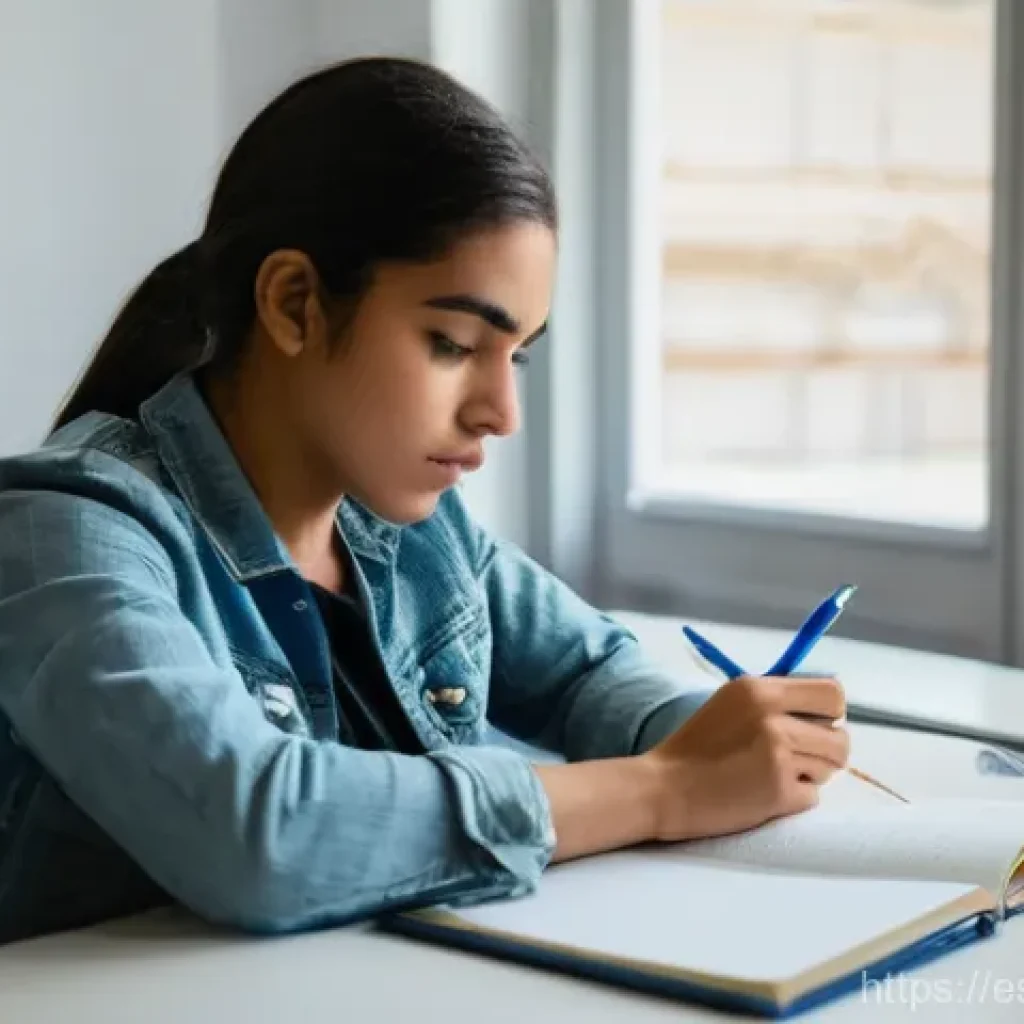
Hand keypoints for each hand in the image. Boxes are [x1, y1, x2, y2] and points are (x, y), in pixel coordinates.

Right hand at [641, 674, 848, 841]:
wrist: (663, 788)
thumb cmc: (694, 746)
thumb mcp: (731, 704)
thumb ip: (773, 700)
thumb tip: (822, 709)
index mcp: (759, 689)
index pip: (832, 692)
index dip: (831, 713)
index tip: (815, 725)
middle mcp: (773, 717)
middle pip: (840, 736)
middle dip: (825, 751)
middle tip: (798, 758)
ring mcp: (778, 755)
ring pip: (831, 767)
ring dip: (810, 775)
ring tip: (775, 775)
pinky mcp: (779, 792)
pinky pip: (813, 797)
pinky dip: (794, 799)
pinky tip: (764, 794)